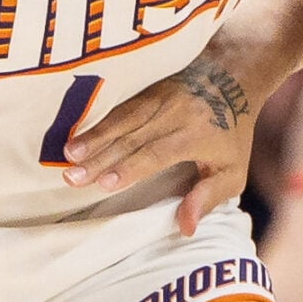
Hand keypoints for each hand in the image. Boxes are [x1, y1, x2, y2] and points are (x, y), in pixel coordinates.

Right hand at [61, 47, 269, 234]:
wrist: (235, 73)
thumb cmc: (232, 132)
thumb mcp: (233, 170)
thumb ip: (208, 197)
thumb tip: (185, 228)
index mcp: (193, 136)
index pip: (156, 153)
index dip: (129, 168)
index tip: (104, 184)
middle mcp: (172, 114)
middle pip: (131, 138)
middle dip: (99, 158)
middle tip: (71, 177)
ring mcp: (157, 97)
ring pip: (120, 118)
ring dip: (92, 136)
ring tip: (66, 154)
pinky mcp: (147, 86)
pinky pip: (119, 104)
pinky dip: (96, 118)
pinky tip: (74, 130)